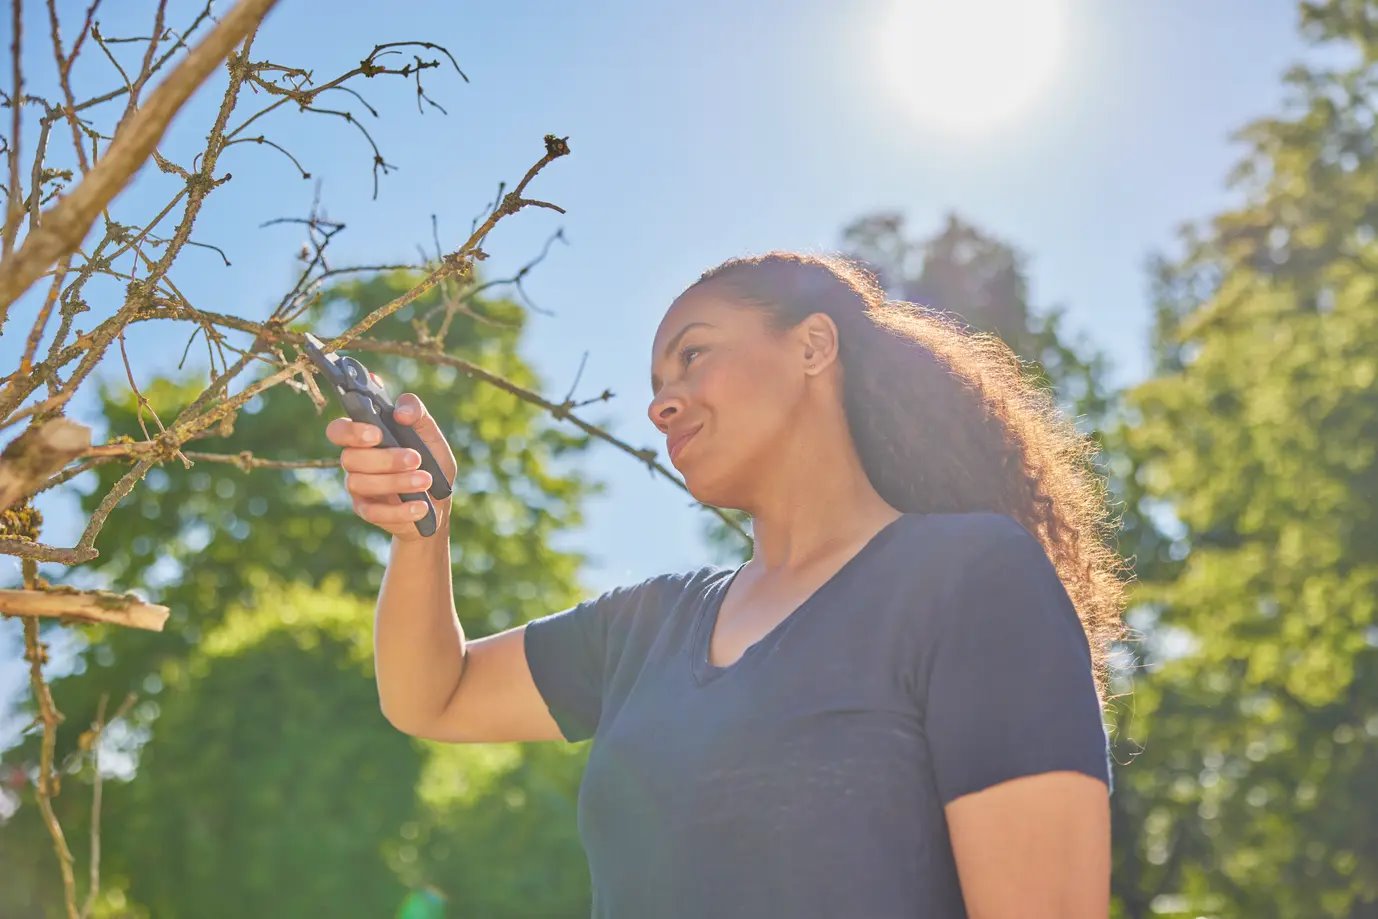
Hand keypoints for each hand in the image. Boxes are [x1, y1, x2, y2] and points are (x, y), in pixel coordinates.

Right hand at [326, 393, 456, 541]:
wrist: (440, 501)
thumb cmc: (431, 461)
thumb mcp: (431, 434)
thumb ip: (417, 413)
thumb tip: (401, 412)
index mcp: (364, 438)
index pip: (338, 430)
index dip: (350, 431)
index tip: (377, 434)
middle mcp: (355, 461)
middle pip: (349, 458)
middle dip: (385, 458)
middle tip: (416, 458)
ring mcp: (358, 487)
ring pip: (360, 483)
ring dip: (395, 482)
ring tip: (426, 480)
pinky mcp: (368, 511)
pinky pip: (373, 513)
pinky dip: (399, 510)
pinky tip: (421, 506)